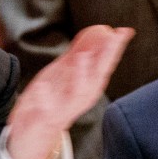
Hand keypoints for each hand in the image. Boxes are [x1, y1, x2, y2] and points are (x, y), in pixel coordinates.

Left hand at [6, 25, 134, 158]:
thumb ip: (83, 51)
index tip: (122, 31)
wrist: (35, 129)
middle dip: (105, 58)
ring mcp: (64, 108)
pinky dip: (44, 98)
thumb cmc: (55, 96)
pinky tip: (42, 86)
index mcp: (89, 85)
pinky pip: (45, 109)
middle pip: (96, 77)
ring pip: (76, 94)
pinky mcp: (44, 117)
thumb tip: (102, 29)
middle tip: (111, 38)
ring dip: (80, 75)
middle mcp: (81, 97)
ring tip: (81, 56)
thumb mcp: (68, 71)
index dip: (114, 48)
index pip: (104, 65)